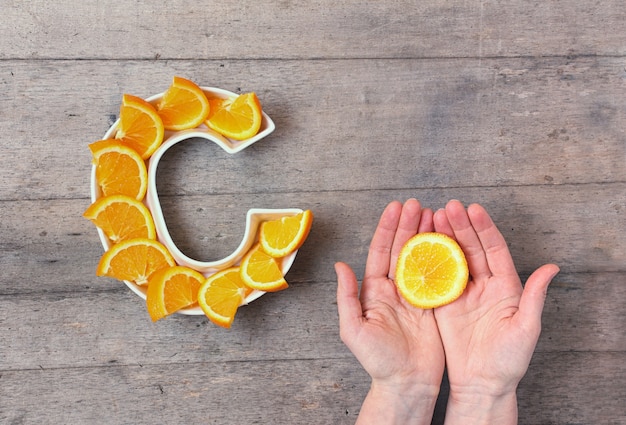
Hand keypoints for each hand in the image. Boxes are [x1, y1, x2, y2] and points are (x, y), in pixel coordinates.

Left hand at [336, 199, 444, 424]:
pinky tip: (449, 241)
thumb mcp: (353, 330)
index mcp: (374, 291)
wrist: (406, 384)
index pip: (380, 252)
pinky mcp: (433, 305)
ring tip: (434, 215)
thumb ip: (346, 297)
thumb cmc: (377, 361)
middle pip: (401, 249)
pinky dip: (443, 257)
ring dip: (426, 236)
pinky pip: (439, 277)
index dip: (388, 229)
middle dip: (408, 225)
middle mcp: (394, 289)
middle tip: (419, 204)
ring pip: (420, 258)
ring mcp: (414, 296)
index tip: (396, 208)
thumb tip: (340, 266)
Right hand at [433, 200, 559, 423]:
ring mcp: (462, 293)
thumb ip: (535, 297)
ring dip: (444, 237)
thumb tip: (552, 268)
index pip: (494, 250)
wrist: (481, 383)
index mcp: (506, 286)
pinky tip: (420, 244)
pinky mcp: (444, 303)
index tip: (474, 210)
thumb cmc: (509, 361)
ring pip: (453, 258)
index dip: (484, 229)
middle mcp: (484, 285)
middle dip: (460, 226)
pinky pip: (436, 277)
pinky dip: (429, 260)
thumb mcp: (526, 328)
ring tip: (433, 218)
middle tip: (448, 208)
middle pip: (471, 248)